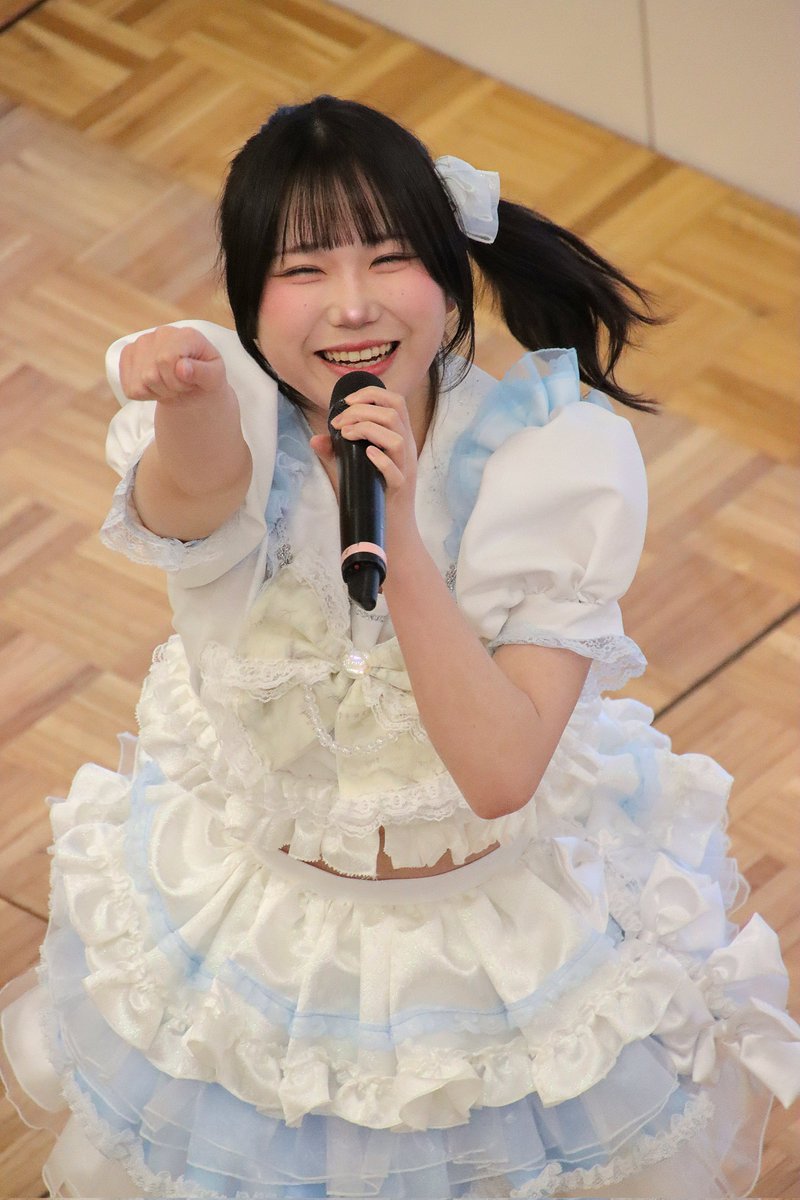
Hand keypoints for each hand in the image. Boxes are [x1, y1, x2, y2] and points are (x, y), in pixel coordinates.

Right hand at [119, 325, 228, 403]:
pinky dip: (145, 394)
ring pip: (140, 382)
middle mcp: (161, 333)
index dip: (178, 380)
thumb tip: (181, 367)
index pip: (166, 359)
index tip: (190, 383)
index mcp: (186, 335)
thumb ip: (203, 372)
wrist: (192, 385)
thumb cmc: (206, 378)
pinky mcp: (128, 355)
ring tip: (171, 385)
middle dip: (169, 388)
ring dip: (157, 391)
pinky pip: (129, 387)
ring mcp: (142, 343)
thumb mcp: (215, 378)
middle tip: (181, 386)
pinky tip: (157, 385)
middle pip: (151, 374)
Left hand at [309, 384, 419, 537]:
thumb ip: (335, 452)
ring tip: (346, 435)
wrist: (389, 531)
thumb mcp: (351, 468)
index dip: (371, 394)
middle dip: (361, 411)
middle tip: (339, 424)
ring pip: (397, 438)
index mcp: (399, 437)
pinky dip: (380, 459)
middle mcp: (406, 449)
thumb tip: (316, 439)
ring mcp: (405, 469)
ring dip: (367, 429)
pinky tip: (365, 454)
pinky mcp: (400, 489)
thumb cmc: (371, 496)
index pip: (395, 402)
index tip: (346, 403)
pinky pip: (395, 470)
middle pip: (394, 413)